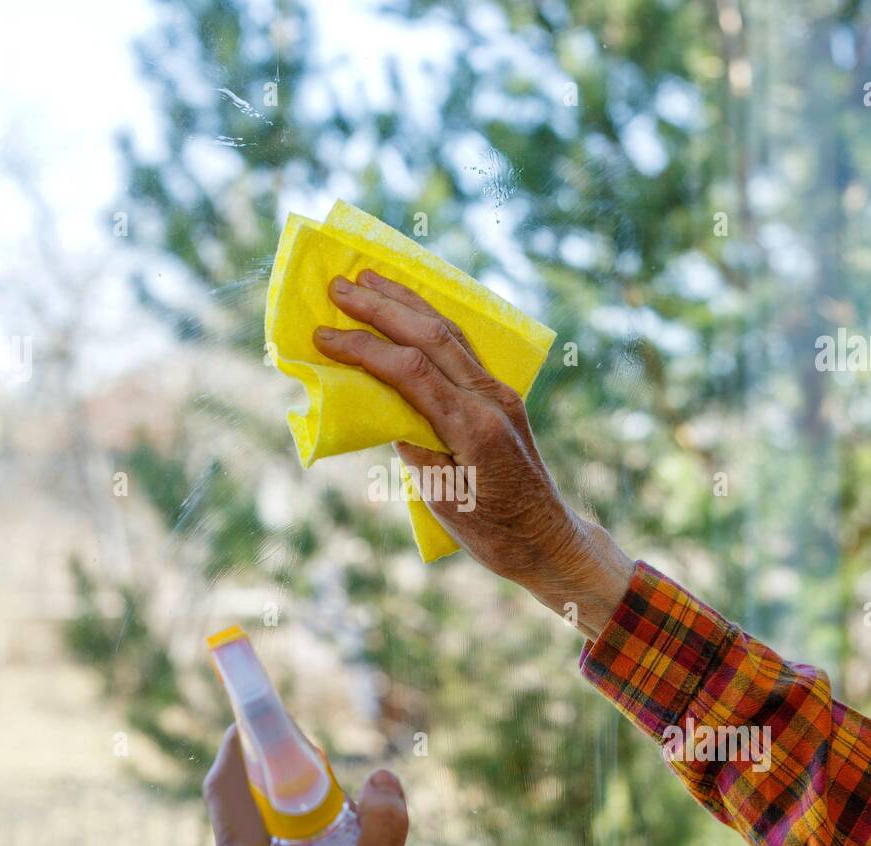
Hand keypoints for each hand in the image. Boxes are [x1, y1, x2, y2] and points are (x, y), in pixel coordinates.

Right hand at [313, 269, 632, 638]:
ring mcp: (500, 393)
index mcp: (472, 427)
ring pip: (450, 332)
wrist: (547, 540)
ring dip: (407, 302)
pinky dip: (430, 321)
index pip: (411, 370)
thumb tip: (387, 407)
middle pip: (431, 336)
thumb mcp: (441, 497)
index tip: (323, 335)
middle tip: (339, 286)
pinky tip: (411, 308)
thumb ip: (414, 446)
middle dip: (382, 307)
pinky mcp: (501, 396)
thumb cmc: (492, 532)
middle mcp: (490, 398)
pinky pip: (462, 347)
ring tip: (370, 279)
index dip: (364, 348)